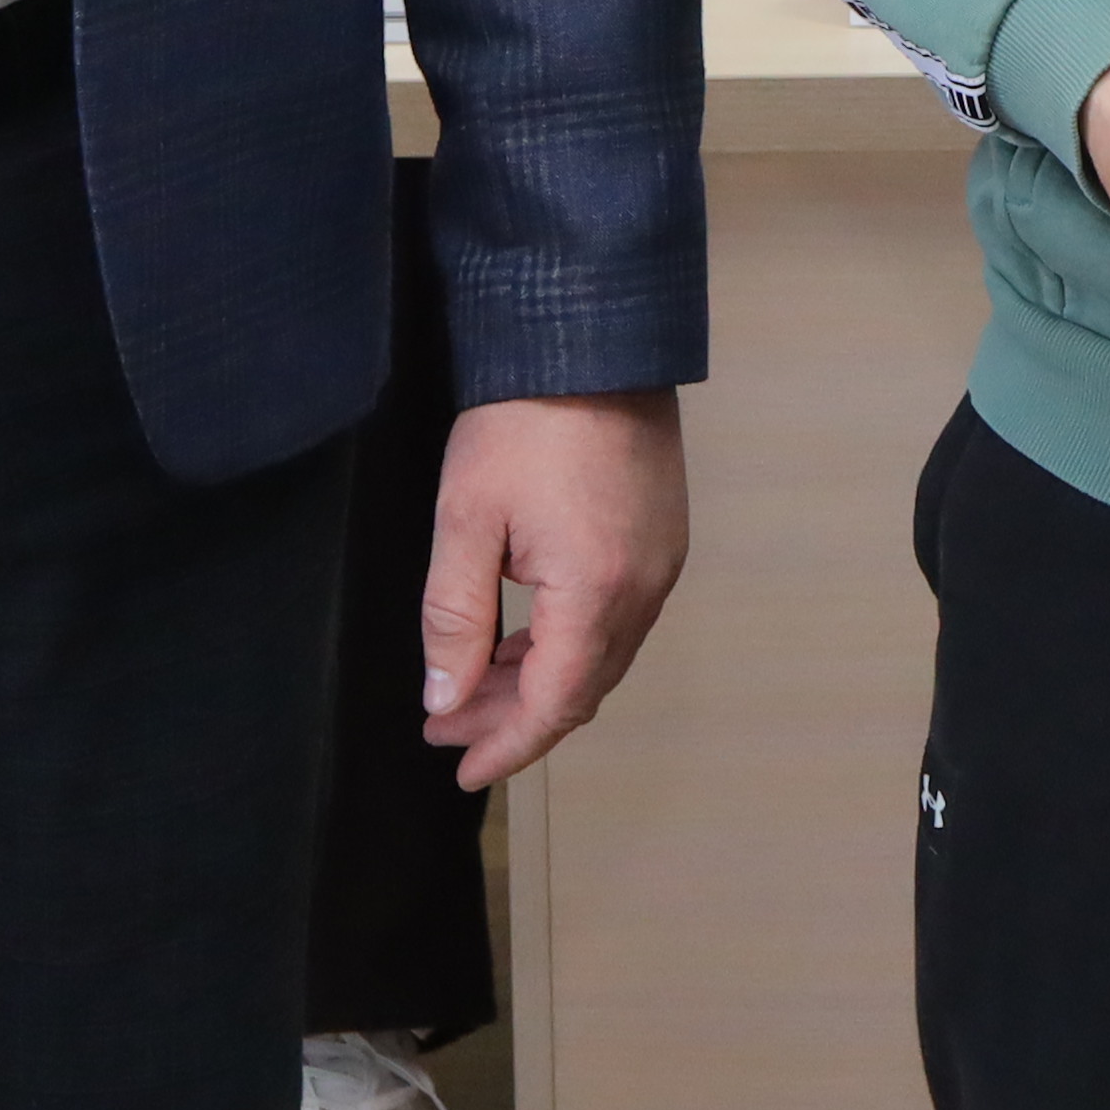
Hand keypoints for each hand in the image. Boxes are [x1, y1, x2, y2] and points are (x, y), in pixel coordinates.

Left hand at [416, 389, 692, 786]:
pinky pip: (619, 618)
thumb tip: (445, 699)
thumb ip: (453, 619)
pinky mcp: (664, 537)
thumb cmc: (524, 422)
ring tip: (473, 686)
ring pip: (602, 655)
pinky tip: (525, 637)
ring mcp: (663, 562)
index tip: (462, 771)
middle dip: (513, 717)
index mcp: (596, 590)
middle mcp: (644, 587)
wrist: (592, 338)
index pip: (554, 703)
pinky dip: (570, 644)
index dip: (508, 746)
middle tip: (447, 727)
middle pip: (582, 687)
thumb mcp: (466, 519)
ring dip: (541, 680)